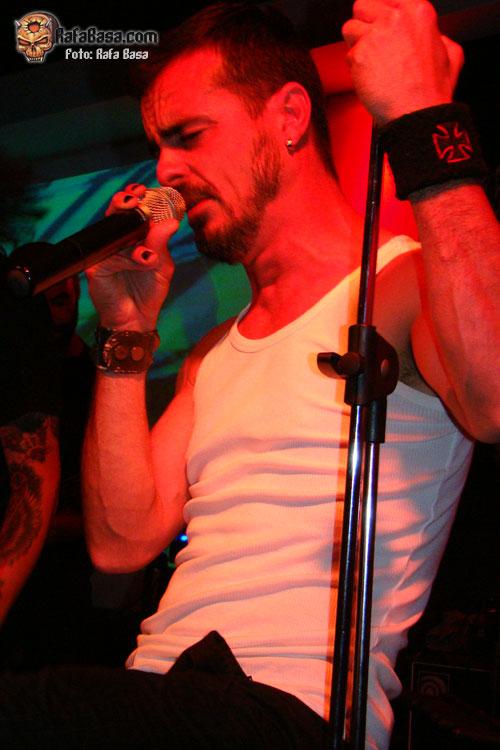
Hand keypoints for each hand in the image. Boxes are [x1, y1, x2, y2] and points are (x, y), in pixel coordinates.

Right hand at [86, 184, 179, 330]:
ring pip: (112, 232)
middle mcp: (117, 240)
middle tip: (134, 199)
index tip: (143, 189)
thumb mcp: (162, 265)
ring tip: (147, 253)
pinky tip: (143, 263)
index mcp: (133, 236)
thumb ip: (162, 243)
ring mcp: (105, 252)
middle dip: (123, 201)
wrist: (137, 317)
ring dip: (130, 235)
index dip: (135, 196)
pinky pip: (111, 256)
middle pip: (115, 213)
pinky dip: (128, 259)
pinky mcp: (95, 266)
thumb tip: (171, 222)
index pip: (131, 210)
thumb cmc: (149, 290)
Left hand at [342, 0, 463, 124]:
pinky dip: (355, 68)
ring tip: (371, 64)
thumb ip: (439, 38)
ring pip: (350, 28)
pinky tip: (369, 79)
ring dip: (356, 46)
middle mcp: (395, 18)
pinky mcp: (360, 54)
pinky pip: (348, 55)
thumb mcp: (452, 55)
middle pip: (363, 5)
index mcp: (418, 11)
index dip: (379, 13)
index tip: (379, 25)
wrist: (417, 114)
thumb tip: (436, 37)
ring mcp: (375, 35)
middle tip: (371, 44)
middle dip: (364, 24)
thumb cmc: (432, 91)